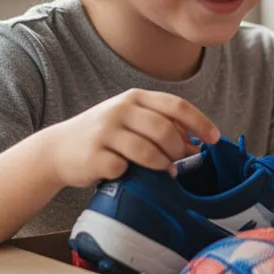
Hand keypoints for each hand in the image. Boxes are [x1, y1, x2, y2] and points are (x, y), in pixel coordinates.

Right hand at [46, 89, 219, 187]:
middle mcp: (119, 110)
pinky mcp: (93, 156)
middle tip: (180, 161)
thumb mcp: (132, 122)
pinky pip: (124, 168)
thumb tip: (196, 144)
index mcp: (134, 98)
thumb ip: (162, 127)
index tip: (215, 139)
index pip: (176, 105)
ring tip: (166, 172)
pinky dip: (134, 174)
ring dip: (162, 165)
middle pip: (164, 129)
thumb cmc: (105, 136)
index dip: (200, 122)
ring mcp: (104, 133)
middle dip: (179, 149)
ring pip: (147, 151)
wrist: (57, 149)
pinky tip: (131, 174)